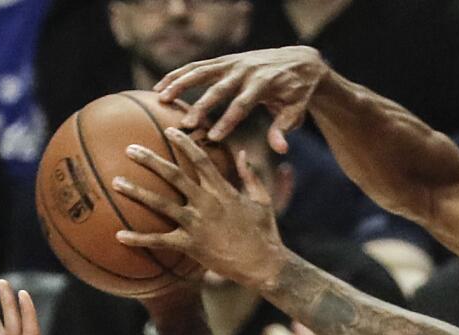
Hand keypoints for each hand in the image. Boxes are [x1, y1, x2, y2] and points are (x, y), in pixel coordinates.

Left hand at [114, 132, 284, 289]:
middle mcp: (206, 203)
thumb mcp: (262, 200)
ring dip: (137, 192)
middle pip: (173, 175)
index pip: (200, 159)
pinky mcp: (191, 245)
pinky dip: (139, 239)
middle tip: (129, 148)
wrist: (264, 265)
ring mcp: (196, 224)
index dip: (184, 142)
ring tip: (116, 182)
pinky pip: (160, 241)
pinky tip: (119, 236)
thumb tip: (243, 152)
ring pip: (160, 204)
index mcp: (223, 190)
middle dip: (150, 160)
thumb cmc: (265, 233)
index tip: (169, 129)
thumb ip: (250, 175)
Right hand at [153, 45, 329, 146]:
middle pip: (219, 89)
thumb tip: (281, 150)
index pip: (243, 104)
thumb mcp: (296, 110)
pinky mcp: (223, 60)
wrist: (298, 60)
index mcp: (264, 83)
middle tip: (185, 125)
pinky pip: (197, 67)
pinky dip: (178, 75)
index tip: (213, 138)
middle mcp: (245, 70)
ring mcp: (232, 62)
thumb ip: (284, 128)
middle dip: (201, 106)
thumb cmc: (297, 92)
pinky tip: (159, 87)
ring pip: (201, 72)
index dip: (227, 121)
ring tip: (161, 99)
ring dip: (180, 84)